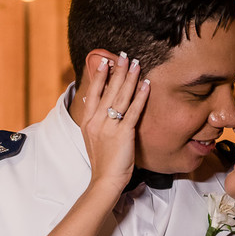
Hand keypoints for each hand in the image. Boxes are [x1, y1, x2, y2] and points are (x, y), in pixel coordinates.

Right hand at [80, 52, 150, 193]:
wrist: (105, 179)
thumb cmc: (101, 160)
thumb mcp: (90, 136)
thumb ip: (91, 117)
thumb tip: (88, 100)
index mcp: (88, 121)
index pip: (93, 92)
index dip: (99, 76)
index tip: (104, 61)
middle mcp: (97, 121)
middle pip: (108, 90)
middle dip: (117, 71)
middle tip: (124, 56)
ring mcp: (110, 127)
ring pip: (121, 97)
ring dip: (129, 78)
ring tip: (135, 64)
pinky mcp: (124, 133)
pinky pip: (133, 111)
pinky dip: (140, 96)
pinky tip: (146, 85)